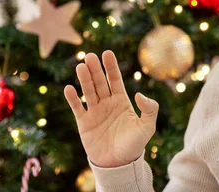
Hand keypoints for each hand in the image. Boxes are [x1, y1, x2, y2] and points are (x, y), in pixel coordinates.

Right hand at [64, 50, 158, 167]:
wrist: (119, 164)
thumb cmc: (135, 144)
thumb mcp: (148, 126)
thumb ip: (149, 109)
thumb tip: (139, 94)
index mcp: (122, 101)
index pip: (115, 80)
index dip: (111, 67)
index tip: (107, 53)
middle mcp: (107, 103)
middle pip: (100, 82)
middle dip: (95, 69)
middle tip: (90, 56)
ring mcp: (95, 112)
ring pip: (88, 92)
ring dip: (84, 79)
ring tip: (81, 66)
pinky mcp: (84, 123)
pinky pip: (78, 108)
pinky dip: (73, 98)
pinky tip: (69, 88)